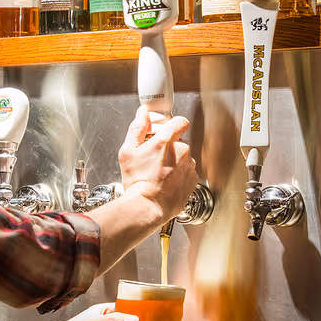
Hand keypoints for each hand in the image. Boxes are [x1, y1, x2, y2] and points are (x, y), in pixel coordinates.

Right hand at [117, 106, 198, 222]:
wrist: (147, 207)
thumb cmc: (137, 182)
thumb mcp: (128, 151)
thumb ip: (137, 128)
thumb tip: (143, 113)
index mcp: (166, 141)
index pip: (180, 121)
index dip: (173, 124)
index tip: (166, 130)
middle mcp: (182, 151)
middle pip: (179, 141)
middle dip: (169, 146)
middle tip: (154, 158)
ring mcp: (189, 166)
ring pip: (183, 157)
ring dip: (174, 161)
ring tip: (159, 173)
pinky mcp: (192, 180)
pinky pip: (186, 171)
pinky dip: (178, 175)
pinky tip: (166, 181)